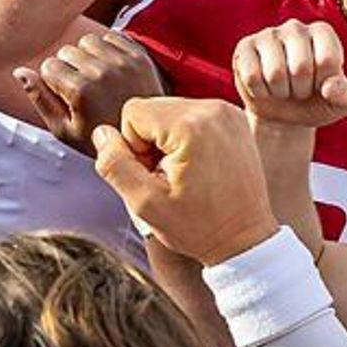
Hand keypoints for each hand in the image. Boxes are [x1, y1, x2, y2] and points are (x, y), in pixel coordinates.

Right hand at [13, 25, 160, 150]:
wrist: (148, 141)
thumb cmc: (102, 138)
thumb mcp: (64, 130)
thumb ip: (39, 99)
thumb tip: (20, 71)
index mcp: (80, 90)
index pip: (48, 66)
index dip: (52, 82)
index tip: (66, 98)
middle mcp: (101, 71)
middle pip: (67, 50)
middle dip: (68, 67)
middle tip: (81, 89)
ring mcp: (123, 61)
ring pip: (88, 40)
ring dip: (86, 55)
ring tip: (94, 77)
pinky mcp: (139, 55)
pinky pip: (111, 36)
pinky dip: (107, 48)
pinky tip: (109, 69)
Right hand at [90, 93, 281, 265]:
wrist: (245, 239)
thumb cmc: (197, 227)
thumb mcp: (144, 203)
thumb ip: (114, 165)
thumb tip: (102, 133)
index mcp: (191, 125)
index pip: (133, 112)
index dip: (132, 146)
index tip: (153, 175)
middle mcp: (213, 108)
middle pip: (153, 107)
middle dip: (149, 140)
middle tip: (167, 177)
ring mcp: (229, 111)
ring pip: (171, 110)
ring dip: (167, 139)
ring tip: (183, 174)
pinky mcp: (236, 118)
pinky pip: (193, 114)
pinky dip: (187, 136)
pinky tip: (197, 166)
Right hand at [230, 17, 346, 128]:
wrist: (283, 113)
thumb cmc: (316, 102)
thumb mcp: (340, 105)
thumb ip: (346, 97)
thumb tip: (329, 87)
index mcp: (323, 32)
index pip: (328, 61)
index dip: (324, 85)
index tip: (321, 86)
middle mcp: (296, 27)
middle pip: (300, 67)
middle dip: (301, 90)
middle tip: (299, 89)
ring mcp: (267, 34)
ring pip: (275, 74)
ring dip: (280, 92)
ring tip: (283, 88)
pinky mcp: (244, 47)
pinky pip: (252, 77)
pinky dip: (259, 92)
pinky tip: (264, 87)